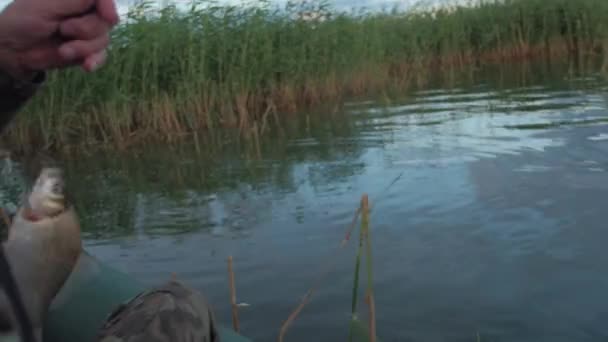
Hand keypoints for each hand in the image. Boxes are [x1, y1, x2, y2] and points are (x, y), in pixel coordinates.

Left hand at [0, 0, 118, 79]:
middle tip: (63, 30)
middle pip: (106, 21)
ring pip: (103, 39)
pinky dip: (94, 61)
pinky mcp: (87, 51)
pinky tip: (86, 65)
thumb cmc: (24, 20)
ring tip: (62, 50)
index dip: (108, 6)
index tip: (108, 16)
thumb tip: (108, 5)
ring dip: (84, 48)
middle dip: (87, 30)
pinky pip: (101, 56)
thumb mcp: (49, 4)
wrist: (13, 49)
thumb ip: (78, 0)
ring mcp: (87, 32)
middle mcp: (85, 12)